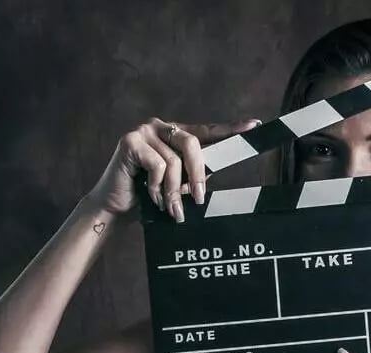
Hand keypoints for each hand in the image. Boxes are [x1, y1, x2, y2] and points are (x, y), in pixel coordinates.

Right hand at [86, 117, 260, 221]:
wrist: (116, 208)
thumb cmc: (149, 196)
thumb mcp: (179, 184)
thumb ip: (196, 174)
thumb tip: (214, 175)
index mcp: (176, 133)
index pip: (207, 131)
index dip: (231, 129)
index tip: (254, 126)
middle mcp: (161, 127)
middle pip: (192, 143)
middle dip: (197, 174)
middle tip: (198, 198)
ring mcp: (144, 131)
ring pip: (174, 161)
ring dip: (174, 190)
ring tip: (170, 207)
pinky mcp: (129, 141)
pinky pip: (156, 165)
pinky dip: (156, 187)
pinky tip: (151, 197)